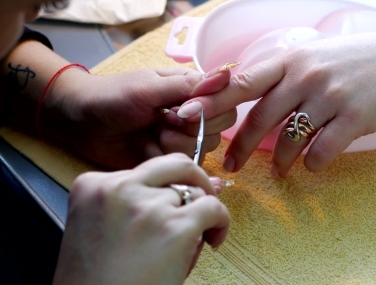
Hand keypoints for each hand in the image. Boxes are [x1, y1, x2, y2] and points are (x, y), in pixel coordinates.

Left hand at [48, 66, 236, 168]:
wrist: (81, 122)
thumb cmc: (114, 96)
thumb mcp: (151, 87)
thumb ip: (189, 86)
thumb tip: (227, 74)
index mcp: (193, 91)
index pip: (225, 103)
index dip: (208, 111)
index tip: (180, 110)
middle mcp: (194, 115)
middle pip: (218, 130)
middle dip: (190, 129)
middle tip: (162, 121)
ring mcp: (182, 138)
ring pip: (203, 149)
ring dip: (175, 144)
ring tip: (151, 134)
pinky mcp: (170, 158)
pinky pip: (186, 165)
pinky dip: (168, 159)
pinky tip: (149, 149)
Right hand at [52, 153, 230, 284]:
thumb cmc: (99, 282)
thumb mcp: (102, 231)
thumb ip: (142, 201)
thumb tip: (202, 181)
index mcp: (92, 186)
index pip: (141, 171)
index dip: (161, 190)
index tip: (166, 208)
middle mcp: (118, 188)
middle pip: (174, 164)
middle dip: (195, 179)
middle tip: (200, 201)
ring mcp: (148, 206)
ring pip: (195, 191)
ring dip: (201, 213)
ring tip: (195, 239)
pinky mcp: (175, 227)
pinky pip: (213, 208)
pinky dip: (221, 222)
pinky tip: (213, 239)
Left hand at [185, 33, 375, 175]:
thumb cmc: (357, 60)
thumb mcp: (316, 54)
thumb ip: (283, 73)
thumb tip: (246, 94)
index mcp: (291, 59)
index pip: (242, 81)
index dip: (211, 101)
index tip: (186, 117)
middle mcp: (306, 75)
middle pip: (260, 118)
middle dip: (240, 147)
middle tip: (231, 166)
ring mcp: (330, 96)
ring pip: (289, 140)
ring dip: (280, 161)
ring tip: (279, 170)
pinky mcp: (354, 118)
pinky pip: (321, 151)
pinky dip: (313, 163)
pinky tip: (313, 164)